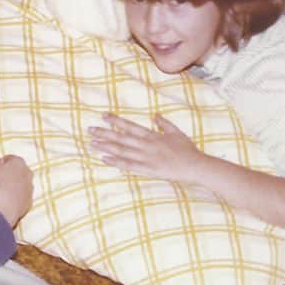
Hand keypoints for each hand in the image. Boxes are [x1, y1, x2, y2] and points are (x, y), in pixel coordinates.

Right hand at [0, 153, 32, 228]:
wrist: (5, 206)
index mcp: (19, 162)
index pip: (9, 158)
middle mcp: (28, 174)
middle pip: (11, 174)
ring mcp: (29, 189)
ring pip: (12, 187)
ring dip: (1, 189)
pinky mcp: (28, 202)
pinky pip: (14, 198)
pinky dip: (6, 199)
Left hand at [88, 112, 204, 183]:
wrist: (194, 166)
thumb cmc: (186, 149)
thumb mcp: (176, 132)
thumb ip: (163, 124)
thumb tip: (154, 115)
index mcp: (152, 135)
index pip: (129, 126)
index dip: (115, 121)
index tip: (103, 116)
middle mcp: (146, 145)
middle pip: (121, 138)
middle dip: (104, 134)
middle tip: (90, 130)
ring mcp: (145, 158)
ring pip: (122, 151)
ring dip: (106, 147)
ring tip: (92, 144)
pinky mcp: (147, 170)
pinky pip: (128, 166)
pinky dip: (115, 162)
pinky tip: (104, 159)